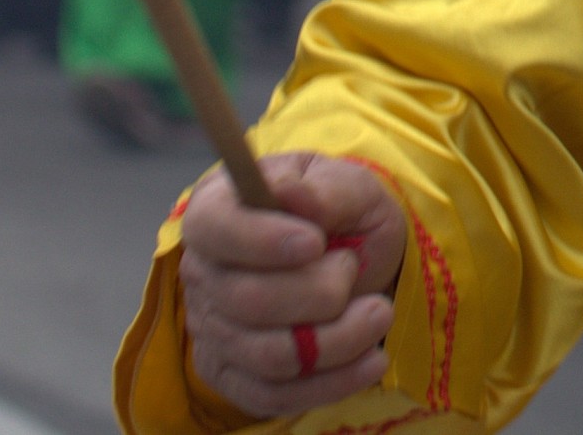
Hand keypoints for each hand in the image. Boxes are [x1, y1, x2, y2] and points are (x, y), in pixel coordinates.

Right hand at [181, 153, 405, 417]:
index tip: (315, 243)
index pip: (213, 227)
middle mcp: (203, 272)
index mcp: (217, 208)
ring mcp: (211, 330)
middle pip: (245, 300)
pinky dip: (331, 382)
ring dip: (338, 339)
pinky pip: (275, 396)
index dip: (260, 240)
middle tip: (354, 269)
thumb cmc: (342, 212)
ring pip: (269, 354)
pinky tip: (372, 360)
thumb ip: (325, 190)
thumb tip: (290, 193)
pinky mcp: (233, 376)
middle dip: (318, 291)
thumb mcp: (350, 186)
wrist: (353, 254)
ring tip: (379, 313)